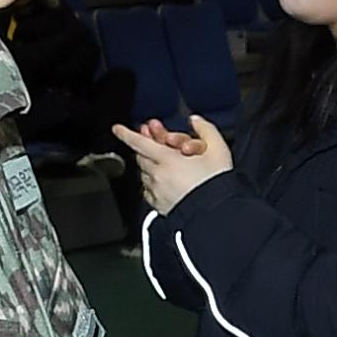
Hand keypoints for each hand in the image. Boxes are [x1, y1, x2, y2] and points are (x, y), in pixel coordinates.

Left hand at [109, 115, 232, 213]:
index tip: (117, 129)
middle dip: (146, 147)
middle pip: (142, 157)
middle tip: (155, 141)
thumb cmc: (216, 184)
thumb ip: (206, 130)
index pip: (140, 143)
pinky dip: (153, 183)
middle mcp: (157, 175)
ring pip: (145, 174)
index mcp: (168, 159)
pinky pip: (149, 191)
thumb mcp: (218, 150)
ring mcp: (156, 192)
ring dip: (150, 165)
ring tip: (166, 164)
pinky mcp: (159, 206)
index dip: (126, 134)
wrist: (216, 215)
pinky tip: (165, 182)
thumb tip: (196, 121)